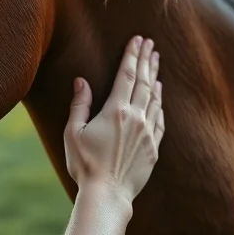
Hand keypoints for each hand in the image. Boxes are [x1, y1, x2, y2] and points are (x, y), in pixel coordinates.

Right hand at [64, 36, 164, 202]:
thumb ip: (79, 105)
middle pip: (144, 82)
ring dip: (155, 78)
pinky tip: (159, 96)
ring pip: (154, 99)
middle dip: (146, 60)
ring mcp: (147, 133)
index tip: (137, 39)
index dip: (132, 55)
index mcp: (115, 111)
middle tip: (150, 44)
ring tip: (156, 63)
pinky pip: (159, 119)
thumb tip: (81, 81)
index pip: (126, 75)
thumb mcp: (73, 133)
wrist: (107, 195)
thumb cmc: (85, 165)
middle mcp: (136, 118)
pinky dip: (160, 104)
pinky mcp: (153, 148)